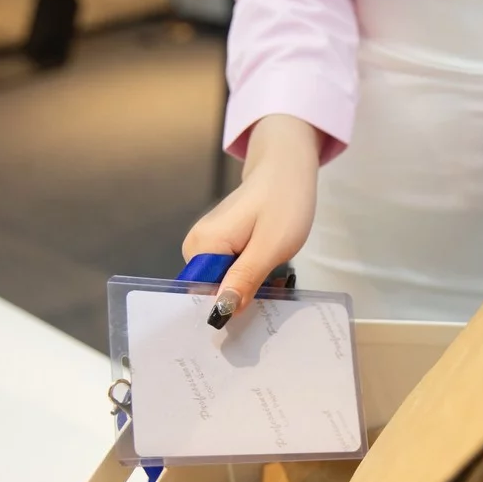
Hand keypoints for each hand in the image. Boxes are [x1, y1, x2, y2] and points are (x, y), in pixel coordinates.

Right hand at [183, 114, 322, 328]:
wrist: (287, 169)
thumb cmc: (283, 202)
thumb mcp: (270, 247)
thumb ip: (244, 280)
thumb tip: (220, 312)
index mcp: (201, 246)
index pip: (201, 296)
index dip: (228, 308)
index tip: (256, 308)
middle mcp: (195, 246)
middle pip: (214, 291)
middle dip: (244, 297)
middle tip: (275, 288)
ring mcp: (206, 244)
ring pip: (226, 284)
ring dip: (252, 287)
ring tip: (277, 276)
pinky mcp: (220, 243)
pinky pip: (232, 272)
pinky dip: (252, 276)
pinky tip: (270, 268)